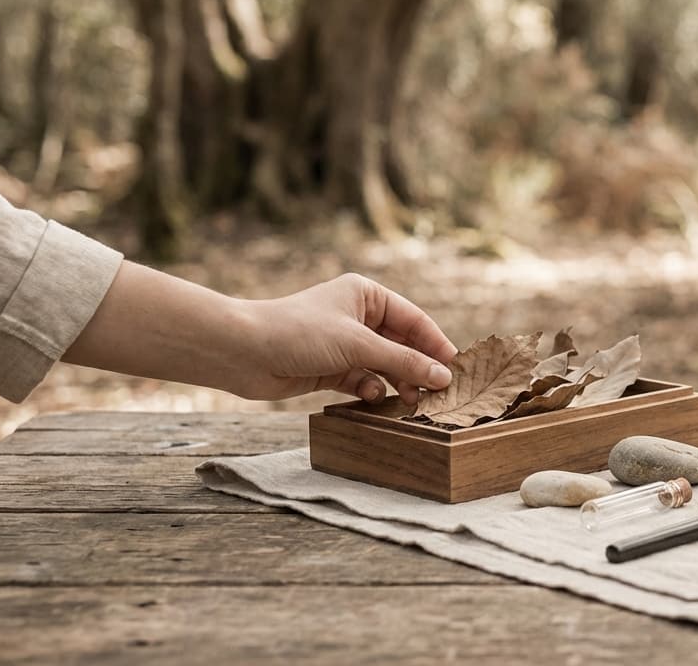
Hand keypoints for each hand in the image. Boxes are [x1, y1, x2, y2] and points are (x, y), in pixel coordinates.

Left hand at [236, 273, 456, 403]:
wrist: (243, 352)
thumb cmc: (299, 332)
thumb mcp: (358, 344)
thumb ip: (404, 362)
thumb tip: (443, 376)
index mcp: (367, 295)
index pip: (414, 320)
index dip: (436, 344)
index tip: (455, 369)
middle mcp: (358, 317)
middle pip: (402, 345)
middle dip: (418, 367)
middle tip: (438, 393)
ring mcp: (344, 344)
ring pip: (384, 365)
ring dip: (397, 382)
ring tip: (413, 402)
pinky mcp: (331, 369)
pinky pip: (363, 380)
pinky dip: (371, 390)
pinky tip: (374, 398)